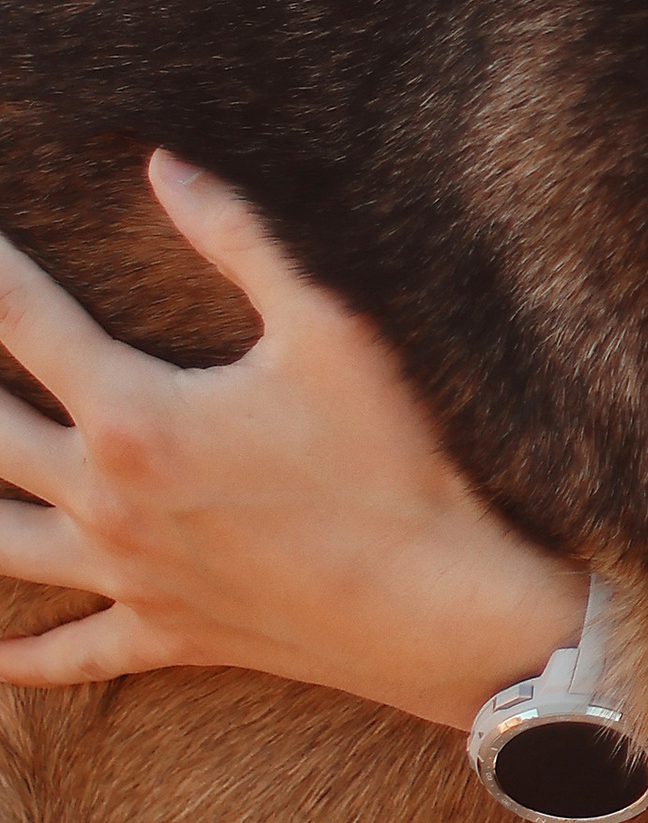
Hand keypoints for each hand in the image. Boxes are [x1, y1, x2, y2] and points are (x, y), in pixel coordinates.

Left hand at [0, 153, 585, 728]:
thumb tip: (165, 165)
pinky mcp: (164, 632)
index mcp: (133, 414)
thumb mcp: (326, 329)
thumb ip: (238, 238)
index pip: (25, 321)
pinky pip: (69, 653)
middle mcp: (105, 497)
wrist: (432, 604)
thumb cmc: (388, 460)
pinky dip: (20, 657)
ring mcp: (126, 575)